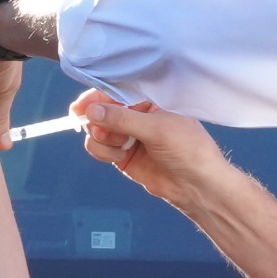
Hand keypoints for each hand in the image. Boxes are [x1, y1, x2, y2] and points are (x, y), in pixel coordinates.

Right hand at [75, 91, 230, 208]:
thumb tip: (92, 111)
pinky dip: (103, 152)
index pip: (115, 92)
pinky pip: (100, 148)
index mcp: (148, 100)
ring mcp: (127, 135)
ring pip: (97, 131)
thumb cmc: (187, 148)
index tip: (79, 108)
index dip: (95, 98)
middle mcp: (136, 115)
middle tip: (104, 133)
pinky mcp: (121, 155)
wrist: (196, 185)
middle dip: (98, 121)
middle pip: (101, 111)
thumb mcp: (157, 129)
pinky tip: (120, 157)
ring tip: (121, 147)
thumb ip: (122, 119)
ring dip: (102, 139)